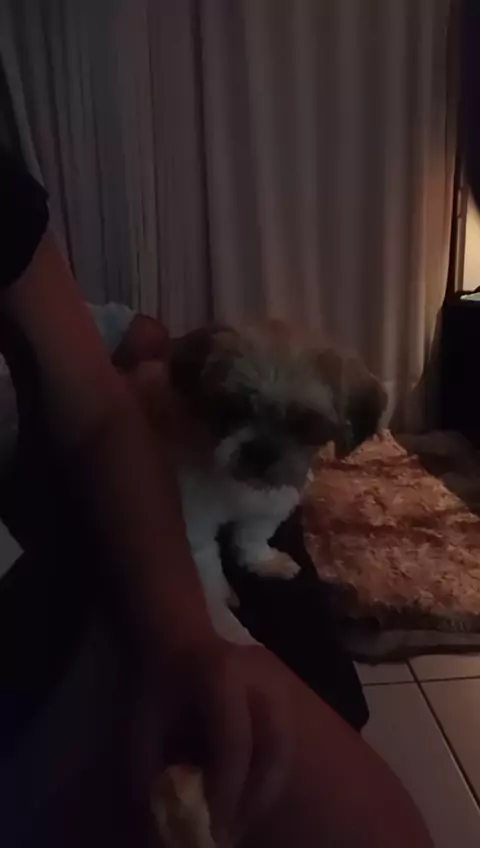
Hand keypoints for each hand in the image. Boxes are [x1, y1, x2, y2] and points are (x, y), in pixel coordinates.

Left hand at [132, 637, 292, 845]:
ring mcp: (280, 680)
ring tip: (237, 825)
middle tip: (230, 836)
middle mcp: (261, 674)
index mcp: (222, 674)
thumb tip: (163, 835)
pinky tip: (245, 802)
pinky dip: (268, 780)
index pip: (234, 743)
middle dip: (255, 801)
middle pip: (274, 748)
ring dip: (265, 795)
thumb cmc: (157, 684)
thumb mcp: (140, 726)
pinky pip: (285, 746)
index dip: (226, 793)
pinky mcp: (287, 693)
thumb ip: (149, 778)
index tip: (211, 832)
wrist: (177, 640)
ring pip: (286, 750)